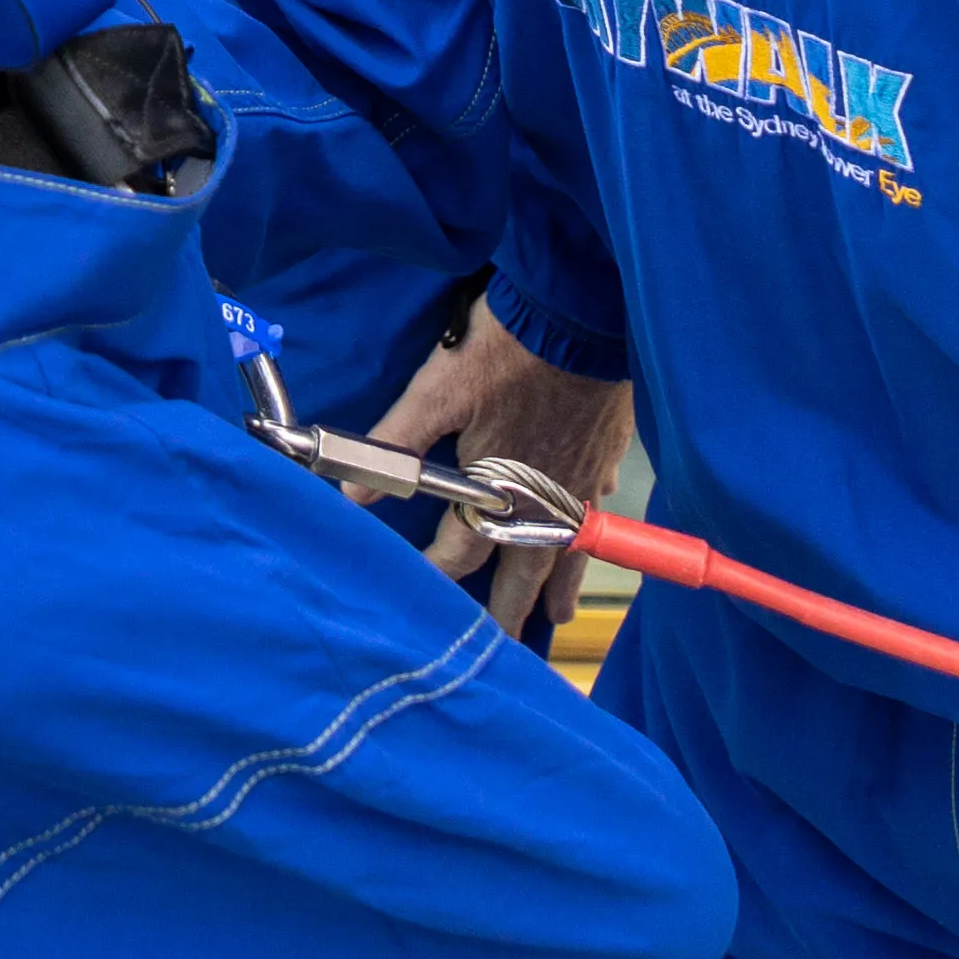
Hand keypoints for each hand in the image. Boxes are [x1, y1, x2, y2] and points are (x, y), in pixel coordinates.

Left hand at [367, 305, 635, 634]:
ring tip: (558, 613)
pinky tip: (585, 526)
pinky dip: (587, 523)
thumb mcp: (435, 392)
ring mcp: (582, 481)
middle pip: (527, 569)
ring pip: (570, 548)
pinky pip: (596, 503)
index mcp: (499, 495)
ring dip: (561, 582)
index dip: (438, 574)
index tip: (423, 596)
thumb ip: (394, 444)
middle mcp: (544, 502)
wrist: (576, 313)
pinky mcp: (606, 453)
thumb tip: (352, 493)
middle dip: (514, 609)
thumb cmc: (500, 353)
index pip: (462, 553)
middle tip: (511, 644)